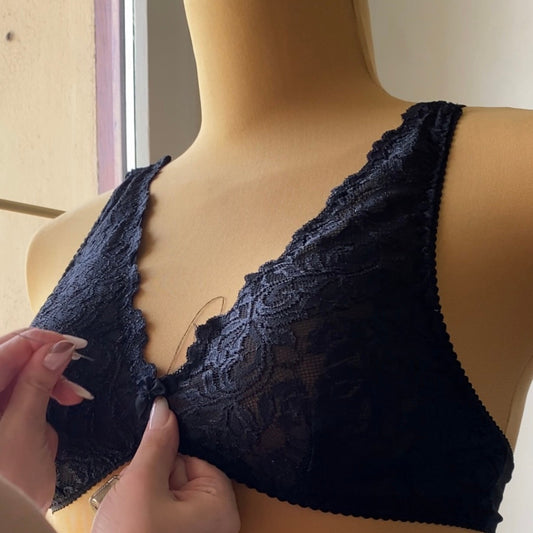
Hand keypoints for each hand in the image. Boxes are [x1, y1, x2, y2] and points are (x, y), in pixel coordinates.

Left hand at [0, 328, 91, 511]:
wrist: (5, 523)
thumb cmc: (7, 483)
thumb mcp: (24, 429)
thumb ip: (38, 383)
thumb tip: (60, 347)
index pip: (10, 347)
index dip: (44, 341)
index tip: (76, 346)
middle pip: (14, 356)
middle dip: (48, 360)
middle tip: (75, 371)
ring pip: (23, 371)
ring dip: (52, 378)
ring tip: (74, 397)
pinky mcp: (5, 415)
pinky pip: (26, 390)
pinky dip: (47, 393)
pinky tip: (64, 402)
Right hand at [91, 397, 239, 532]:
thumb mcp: (142, 485)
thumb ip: (157, 443)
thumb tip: (165, 405)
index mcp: (221, 505)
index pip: (195, 459)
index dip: (166, 461)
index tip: (147, 473)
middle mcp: (217, 520)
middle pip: (182, 474)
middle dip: (154, 479)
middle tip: (136, 497)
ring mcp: (197, 531)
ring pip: (168, 492)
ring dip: (146, 495)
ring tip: (131, 513)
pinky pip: (164, 510)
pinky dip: (146, 510)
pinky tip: (132, 521)